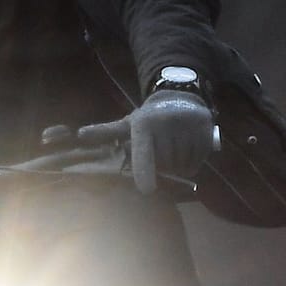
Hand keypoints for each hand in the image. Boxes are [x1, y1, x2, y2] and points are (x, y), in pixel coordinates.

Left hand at [77, 90, 215, 194]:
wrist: (179, 96)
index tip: (146, 190)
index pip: (144, 153)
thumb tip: (79, 134)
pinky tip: (188, 151)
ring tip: (175, 151)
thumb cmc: (150, 118)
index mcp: (144, 124)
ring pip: (183, 165)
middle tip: (162, 155)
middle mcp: (167, 123)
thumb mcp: (128, 123)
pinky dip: (193, 163)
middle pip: (166, 164)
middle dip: (164, 167)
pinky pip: (198, 161)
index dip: (145, 171)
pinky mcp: (205, 129)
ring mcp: (188, 126)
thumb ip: (107, 132)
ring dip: (179, 167)